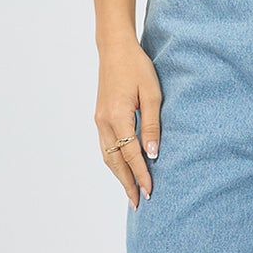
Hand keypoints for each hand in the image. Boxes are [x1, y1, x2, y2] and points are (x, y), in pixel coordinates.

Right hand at [96, 39, 162, 207]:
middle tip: (138, 203)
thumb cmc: (137, 68)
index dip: (141, 174)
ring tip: (131, 192)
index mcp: (118, 116)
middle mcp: (104, 122)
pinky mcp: (99, 117)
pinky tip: (122, 169)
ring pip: (107, 156)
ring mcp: (99, 120)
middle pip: (115, 161)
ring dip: (119, 175)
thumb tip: (153, 155)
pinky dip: (114, 162)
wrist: (114, 49)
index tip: (150, 191)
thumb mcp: (152, 94)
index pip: (131, 154)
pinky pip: (105, 146)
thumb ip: (152, 125)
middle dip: (127, 183)